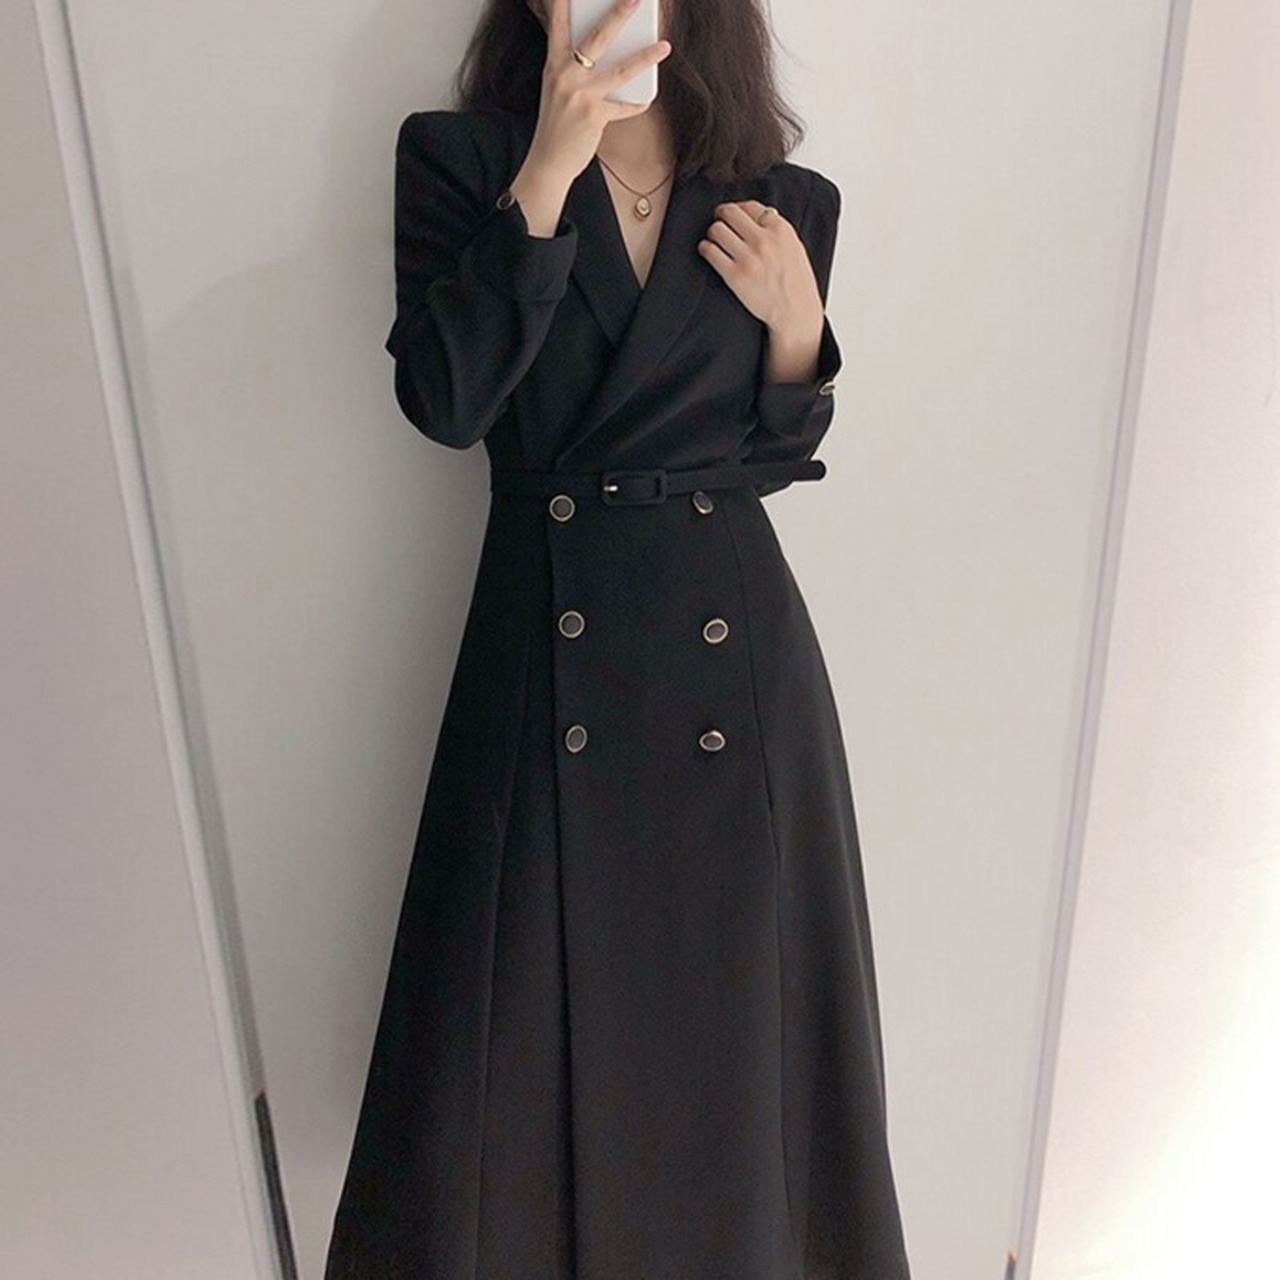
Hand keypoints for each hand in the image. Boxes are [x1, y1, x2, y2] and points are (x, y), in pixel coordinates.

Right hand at [523, 0, 672, 187]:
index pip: (558, 24)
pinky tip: (648, 98)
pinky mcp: (594, 116)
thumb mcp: (558, 89)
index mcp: (554, 64)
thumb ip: (574, 69)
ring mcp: (580, 95)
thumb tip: (607, 53)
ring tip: (665, 46)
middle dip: (619, 14)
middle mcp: (565, 75)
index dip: (563, 3)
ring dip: (645, 57)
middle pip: (597, 37)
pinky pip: (624, 106)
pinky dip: (637, 103)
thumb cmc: (556, 124)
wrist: (548, 161)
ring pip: (620, 70)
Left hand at [698, 199, 824, 338]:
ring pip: (716, 229)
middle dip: (721, 216)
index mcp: (780, 229)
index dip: (737, 210)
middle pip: (729, 213)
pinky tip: (709, 252)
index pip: (748, 206)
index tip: (732, 216)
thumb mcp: (793, 246)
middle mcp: (764, 241)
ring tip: (715, 241)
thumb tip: (750, 214)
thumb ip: (774, 229)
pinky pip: (709, 251)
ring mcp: (749, 259)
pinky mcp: (735, 276)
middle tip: (719, 223)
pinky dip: (705, 249)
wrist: (795, 312)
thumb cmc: (795, 281)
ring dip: (712, 233)